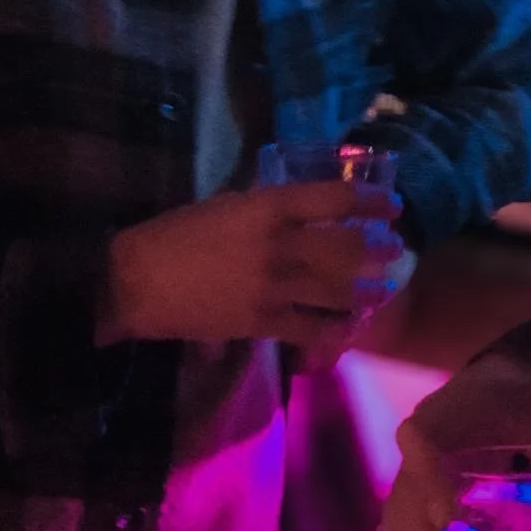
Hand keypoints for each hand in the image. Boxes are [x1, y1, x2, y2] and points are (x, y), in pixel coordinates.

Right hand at [102, 183, 408, 364]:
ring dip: (367, 290)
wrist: (134, 281)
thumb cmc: (174, 234)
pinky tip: (349, 327)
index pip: (336, 200)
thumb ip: (267, 207)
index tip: (391, 207)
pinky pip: (312, 328)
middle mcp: (279, 245)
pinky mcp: (262, 323)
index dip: (371, 202)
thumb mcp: (225, 204)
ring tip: (383, 289)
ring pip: (338, 291)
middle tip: (396, 251)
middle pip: (347, 249)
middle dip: (379, 251)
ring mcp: (274, 287)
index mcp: (267, 207)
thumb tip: (304, 207)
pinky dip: (335, 329)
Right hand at [384, 350, 530, 530]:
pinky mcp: (421, 492)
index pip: (429, 431)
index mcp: (464, 409)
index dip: (428, 470)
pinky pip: (406, 524)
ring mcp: (419, 466)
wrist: (512, 383)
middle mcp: (428, 437)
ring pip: (399, 512)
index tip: (448, 513)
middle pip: (407, 486)